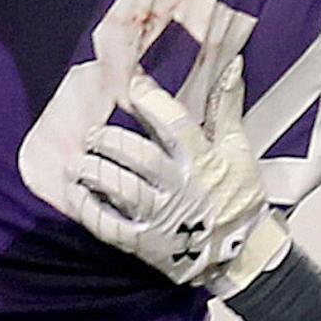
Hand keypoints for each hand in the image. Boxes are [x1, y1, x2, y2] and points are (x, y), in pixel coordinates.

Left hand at [71, 61, 290, 294]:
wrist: (243, 254)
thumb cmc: (238, 198)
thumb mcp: (238, 150)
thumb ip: (228, 107)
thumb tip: (232, 65)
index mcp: (202, 161)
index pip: (174, 124)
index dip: (149, 100)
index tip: (129, 84)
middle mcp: (180, 187)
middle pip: (139, 157)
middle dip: (110, 140)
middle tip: (93, 133)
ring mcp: (162, 217)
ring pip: (121, 188)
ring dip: (94, 171)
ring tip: (78, 161)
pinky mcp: (146, 243)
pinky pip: (110, 226)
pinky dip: (89, 209)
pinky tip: (77, 193)